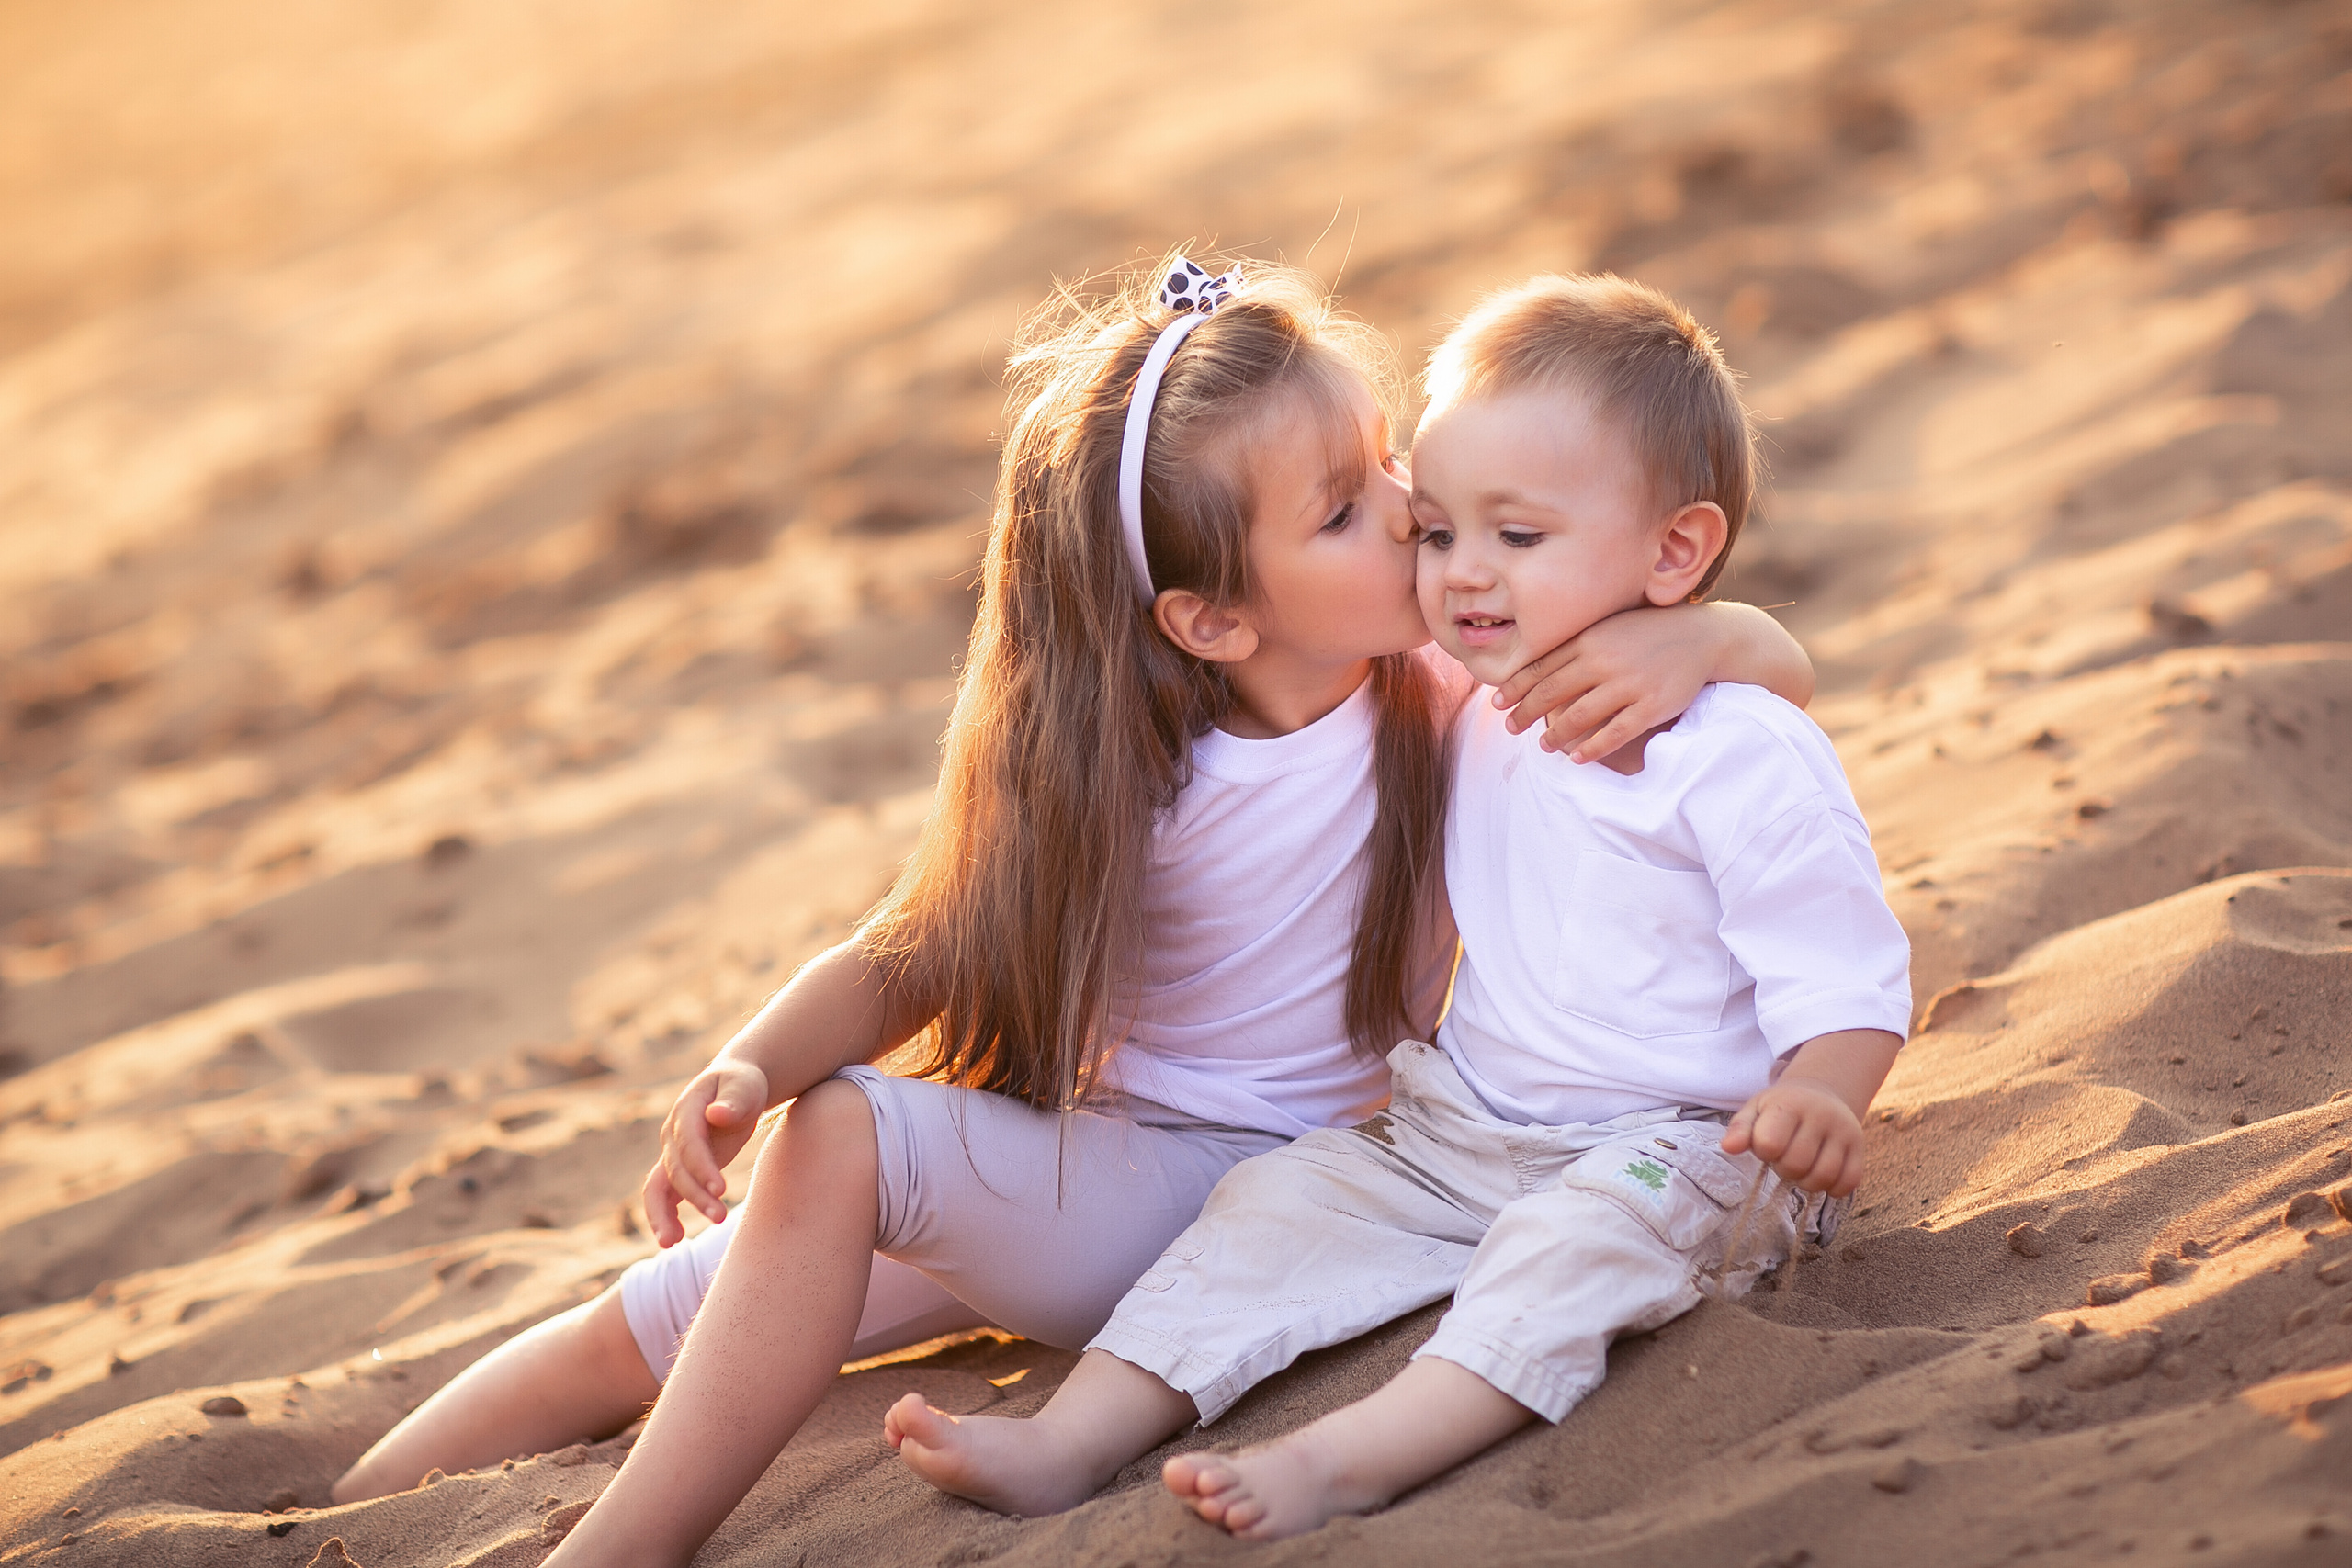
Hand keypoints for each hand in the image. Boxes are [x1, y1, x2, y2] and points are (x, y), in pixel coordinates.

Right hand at [643, 1058, 769, 1246]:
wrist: (733, 1088)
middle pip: (676, 1170)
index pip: (690, 1143)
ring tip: (673, 1242)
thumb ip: (733, 1101)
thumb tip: (716, 1115)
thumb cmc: (742, 1086)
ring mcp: (672, 1152)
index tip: (721, 1189)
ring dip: (663, 1214)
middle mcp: (672, 1134)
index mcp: (687, 1110)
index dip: (702, 1167)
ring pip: (658, 1187)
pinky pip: (664, 1195)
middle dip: (695, 1196)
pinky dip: (665, 1216)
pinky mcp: (680, 1168)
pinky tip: (675, 1238)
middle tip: (720, 1218)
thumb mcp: (744, 1086)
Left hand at [1490, 602, 1721, 763]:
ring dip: (1555, 736)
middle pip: (1551, 693)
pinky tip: (1578, 758)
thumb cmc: (1646, 633)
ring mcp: (1628, 684)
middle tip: (1511, 728)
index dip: (1515, 688)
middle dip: (1525, 713)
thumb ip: (1576, 644)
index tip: (1497, 704)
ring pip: (1579, 717)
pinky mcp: (1651, 705)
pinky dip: (1592, 748)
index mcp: (1589, 639)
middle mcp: (1604, 660)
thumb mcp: (1607, 628)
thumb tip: (1537, 668)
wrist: (1700, 636)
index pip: (1541, 666)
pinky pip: (1614, 733)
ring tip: (1543, 746)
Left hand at [1722, 1078, 1866, 1195]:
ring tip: (1801, 1168)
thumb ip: (1740, 1129)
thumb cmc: (1781, 1108)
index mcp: (1789, 1104)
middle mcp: (1821, 1115)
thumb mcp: (1755, 1109)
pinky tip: (1821, 1175)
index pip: (1770, 1142)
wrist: (1822, 1094)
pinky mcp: (1859, 1148)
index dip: (1764, 1152)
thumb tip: (1728, 1148)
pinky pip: (1849, 1182)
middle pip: (1797, 1164)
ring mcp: (1844, 1131)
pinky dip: (1832, 1188)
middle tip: (1784, 1158)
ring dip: (1806, 1182)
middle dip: (1784, 1169)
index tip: (1767, 1145)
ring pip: (1824, 1176)